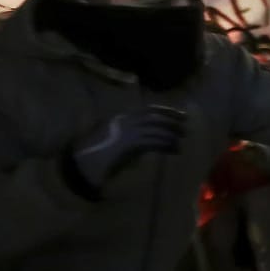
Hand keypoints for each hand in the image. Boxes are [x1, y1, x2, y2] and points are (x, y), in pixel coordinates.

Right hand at [69, 105, 187, 193]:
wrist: (82, 161)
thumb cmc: (96, 151)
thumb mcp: (115, 137)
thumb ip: (131, 134)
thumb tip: (150, 137)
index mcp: (120, 117)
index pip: (147, 109)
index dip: (165, 110)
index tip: (179, 113)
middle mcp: (124, 120)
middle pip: (154, 118)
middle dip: (172, 121)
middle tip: (186, 126)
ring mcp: (126, 131)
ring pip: (156, 130)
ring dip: (171, 135)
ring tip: (181, 141)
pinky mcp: (129, 144)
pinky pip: (153, 142)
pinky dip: (166, 145)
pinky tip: (175, 150)